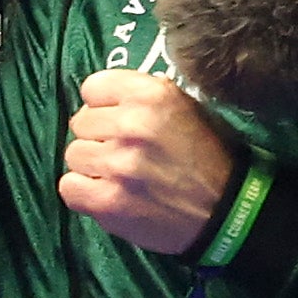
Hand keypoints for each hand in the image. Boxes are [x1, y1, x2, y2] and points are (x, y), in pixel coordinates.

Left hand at [59, 69, 241, 255]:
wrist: (228, 211)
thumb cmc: (208, 156)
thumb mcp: (187, 108)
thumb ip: (143, 98)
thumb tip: (104, 102)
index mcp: (153, 94)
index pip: (93, 86)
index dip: (103, 105)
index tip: (116, 119)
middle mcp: (132, 124)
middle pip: (81, 122)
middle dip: (98, 136)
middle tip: (123, 152)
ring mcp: (117, 164)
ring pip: (74, 154)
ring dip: (91, 165)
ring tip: (118, 175)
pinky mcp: (107, 200)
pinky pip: (69, 187)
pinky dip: (83, 192)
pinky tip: (107, 193)